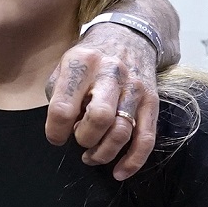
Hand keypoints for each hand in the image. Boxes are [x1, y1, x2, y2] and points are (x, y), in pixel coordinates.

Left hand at [44, 22, 158, 180]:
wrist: (130, 35)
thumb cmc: (90, 56)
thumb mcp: (65, 63)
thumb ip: (58, 94)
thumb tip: (62, 129)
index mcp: (81, 62)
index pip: (63, 107)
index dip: (55, 131)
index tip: (55, 138)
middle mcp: (110, 73)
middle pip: (99, 118)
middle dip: (84, 138)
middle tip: (78, 139)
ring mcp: (134, 87)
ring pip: (122, 132)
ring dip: (104, 153)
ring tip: (91, 156)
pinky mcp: (152, 101)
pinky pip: (147, 139)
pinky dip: (133, 161)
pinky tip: (119, 171)